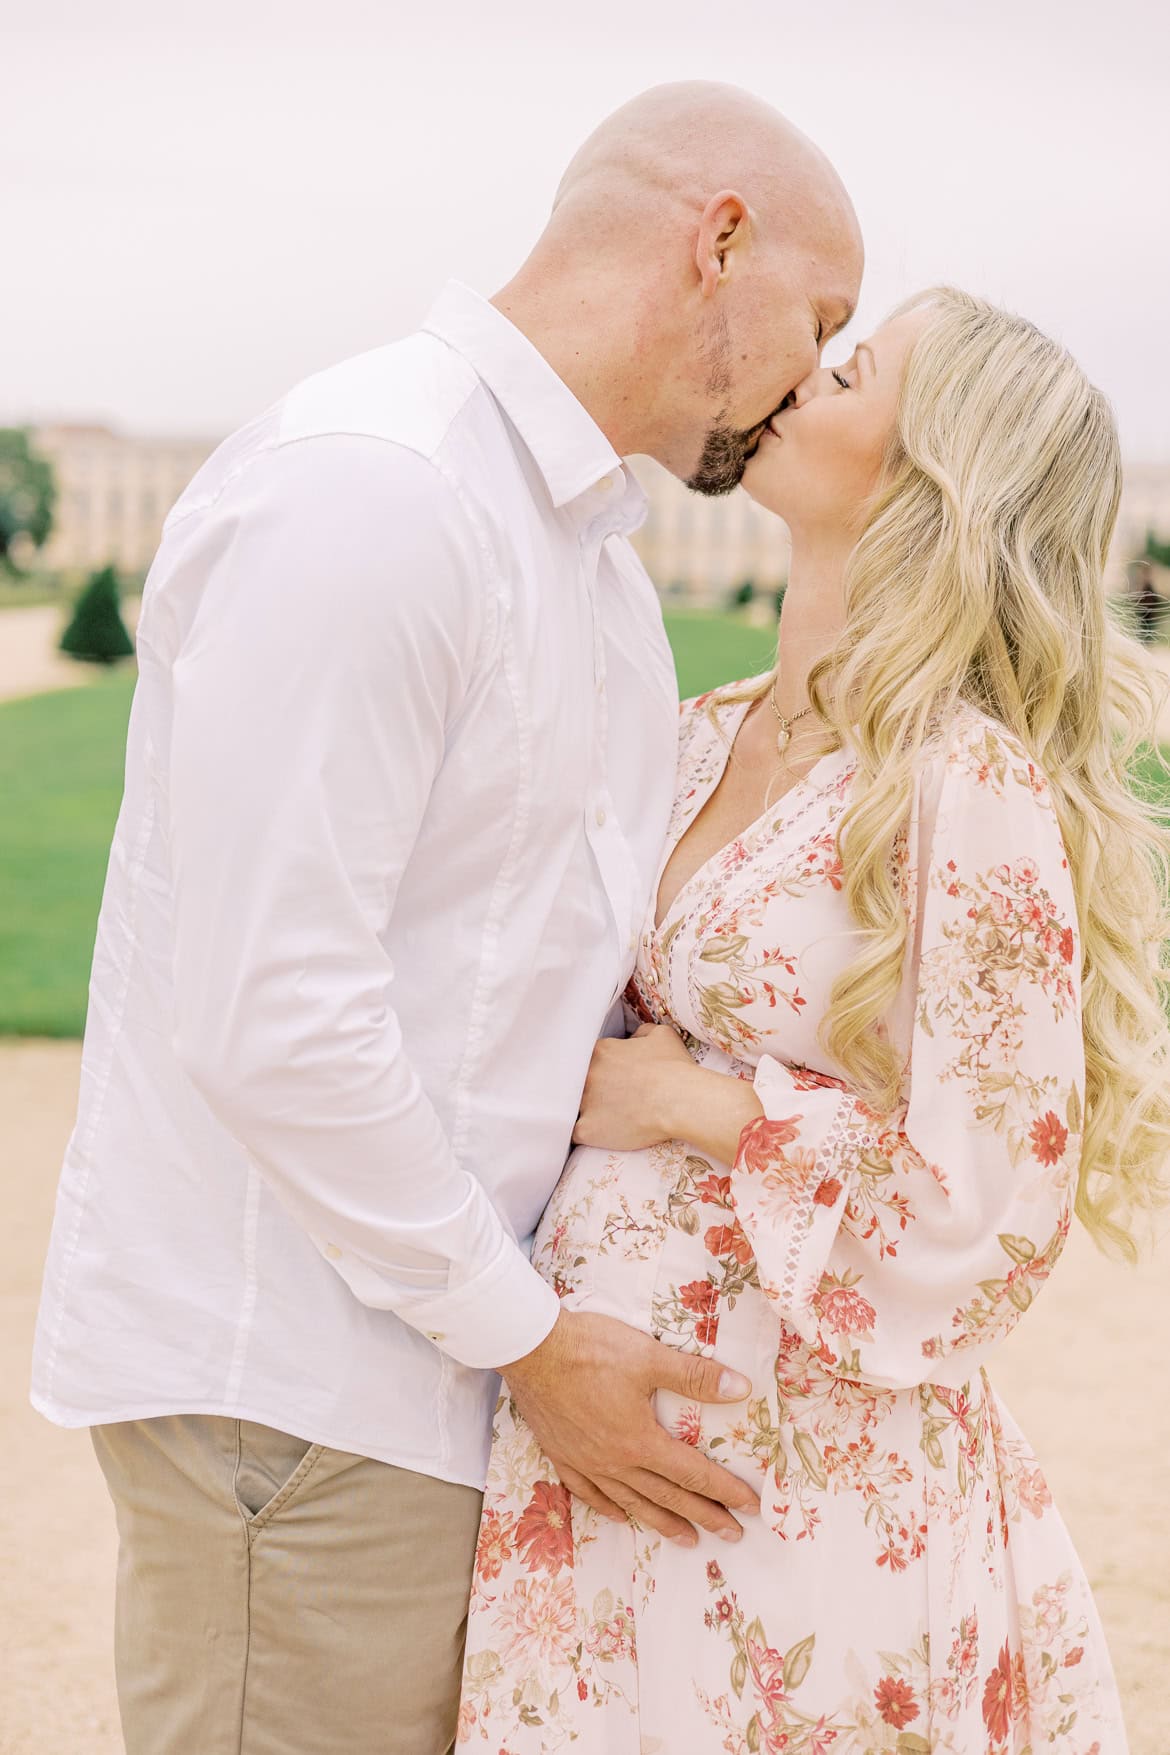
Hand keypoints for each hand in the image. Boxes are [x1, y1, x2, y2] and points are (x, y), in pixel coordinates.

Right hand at [499, 1307, 759, 1545]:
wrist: (531, 1348)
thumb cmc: (591, 1349)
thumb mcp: (649, 1357)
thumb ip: (695, 1376)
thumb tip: (741, 1389)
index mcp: (640, 1441)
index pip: (693, 1472)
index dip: (725, 1491)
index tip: (751, 1508)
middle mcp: (615, 1461)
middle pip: (668, 1496)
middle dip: (704, 1515)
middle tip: (732, 1535)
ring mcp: (586, 1462)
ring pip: (631, 1502)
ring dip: (662, 1522)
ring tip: (686, 1539)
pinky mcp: (562, 1454)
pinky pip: (588, 1492)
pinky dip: (608, 1508)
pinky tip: (620, 1516)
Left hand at [572, 1022, 764, 1162]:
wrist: (680, 1101)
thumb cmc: (674, 1068)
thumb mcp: (662, 1035)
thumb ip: (641, 1033)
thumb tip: (634, 1039)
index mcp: (601, 1051)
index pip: (589, 1059)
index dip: (602, 1070)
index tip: (615, 1078)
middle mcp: (588, 1074)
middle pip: (580, 1082)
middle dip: (593, 1089)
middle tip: (612, 1098)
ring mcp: (585, 1103)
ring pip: (576, 1107)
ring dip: (589, 1110)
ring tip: (608, 1117)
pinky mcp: (588, 1129)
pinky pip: (576, 1132)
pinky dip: (587, 1133)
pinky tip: (600, 1134)